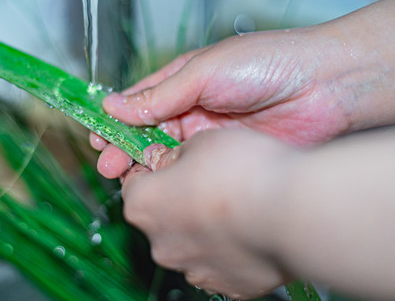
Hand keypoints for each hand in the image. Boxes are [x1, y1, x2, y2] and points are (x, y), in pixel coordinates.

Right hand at [92, 0, 394, 177]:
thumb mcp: (202, 72)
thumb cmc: (264, 64)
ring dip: (143, 165)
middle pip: (147, 132)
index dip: (116, 120)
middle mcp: (193, 109)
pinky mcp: (226, 158)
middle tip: (106, 165)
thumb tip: (114, 105)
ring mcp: (209, 136)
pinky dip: (173, 177)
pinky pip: (191, 170)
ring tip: (122, 177)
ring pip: (166, 154)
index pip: (139, 102)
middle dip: (123, 147)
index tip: (96, 135)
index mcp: (183, 81)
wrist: (323, 87)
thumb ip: (159, 94)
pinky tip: (159, 185)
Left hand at [121, 129, 293, 298]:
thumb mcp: (200, 141)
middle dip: (178, 199)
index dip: (153, 168)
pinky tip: (251, 229)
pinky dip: (229, 250)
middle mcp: (160, 245)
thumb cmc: (242, 169)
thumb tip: (167, 160)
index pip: (134, 183)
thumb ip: (175, 154)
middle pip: (161, 216)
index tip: (171, 160)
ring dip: (203, 227)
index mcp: (143, 205)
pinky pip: (220, 264)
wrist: (293, 212)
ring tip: (238, 205)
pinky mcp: (228, 288)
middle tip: (209, 180)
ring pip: (190, 243)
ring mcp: (194, 271)